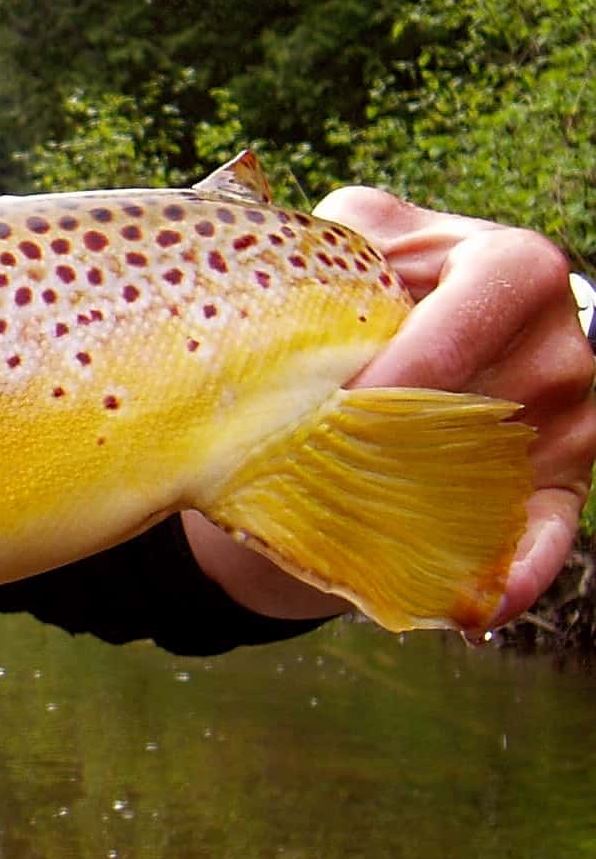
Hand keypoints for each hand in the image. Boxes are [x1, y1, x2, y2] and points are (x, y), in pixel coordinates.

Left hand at [320, 190, 594, 623]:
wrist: (349, 368)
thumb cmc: (345, 297)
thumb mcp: (336, 256)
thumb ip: (333, 260)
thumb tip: (291, 311)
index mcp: (511, 264)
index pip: (496, 287)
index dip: (425, 345)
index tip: (352, 395)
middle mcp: (557, 340)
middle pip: (507, 384)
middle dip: (417, 425)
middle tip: (335, 457)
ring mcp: (567, 419)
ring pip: (513, 463)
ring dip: (439, 495)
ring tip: (360, 515)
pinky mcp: (556, 488)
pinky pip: (545, 536)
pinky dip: (515, 571)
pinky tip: (479, 602)